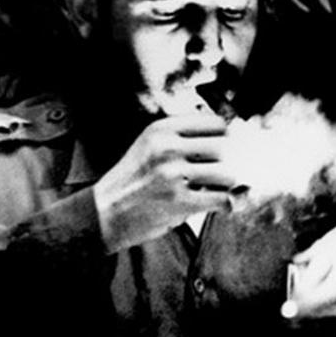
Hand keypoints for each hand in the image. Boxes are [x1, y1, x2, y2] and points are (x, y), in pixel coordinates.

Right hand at [93, 114, 238, 252]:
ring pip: (227, 173)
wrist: (103, 213)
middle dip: (230, 161)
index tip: (227, 147)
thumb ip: (185, 136)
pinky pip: (222, 200)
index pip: (215, 123)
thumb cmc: (134, 179)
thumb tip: (232, 133)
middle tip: (224, 170)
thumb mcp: (152, 144)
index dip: (227, 136)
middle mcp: (167, 147)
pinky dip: (228, 204)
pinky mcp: (178, 202)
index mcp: (162, 129)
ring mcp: (172, 174)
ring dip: (228, 184)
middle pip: (225, 147)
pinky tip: (222, 204)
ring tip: (217, 188)